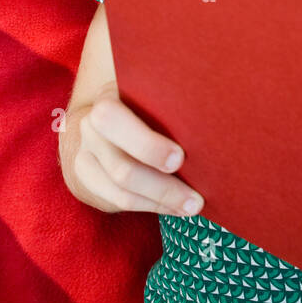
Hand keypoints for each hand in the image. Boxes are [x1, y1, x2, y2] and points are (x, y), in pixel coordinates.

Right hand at [62, 94, 204, 217]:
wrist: (97, 122)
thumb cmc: (142, 105)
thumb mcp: (150, 94)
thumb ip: (170, 102)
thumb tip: (216, 119)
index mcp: (109, 97)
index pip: (116, 121)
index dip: (147, 145)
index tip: (180, 158)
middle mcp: (91, 126)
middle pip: (122, 167)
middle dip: (161, 186)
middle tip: (196, 198)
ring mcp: (85, 154)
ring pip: (123, 190)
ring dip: (162, 201)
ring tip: (193, 206)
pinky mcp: (86, 179)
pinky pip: (119, 200)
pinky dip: (151, 206)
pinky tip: (175, 208)